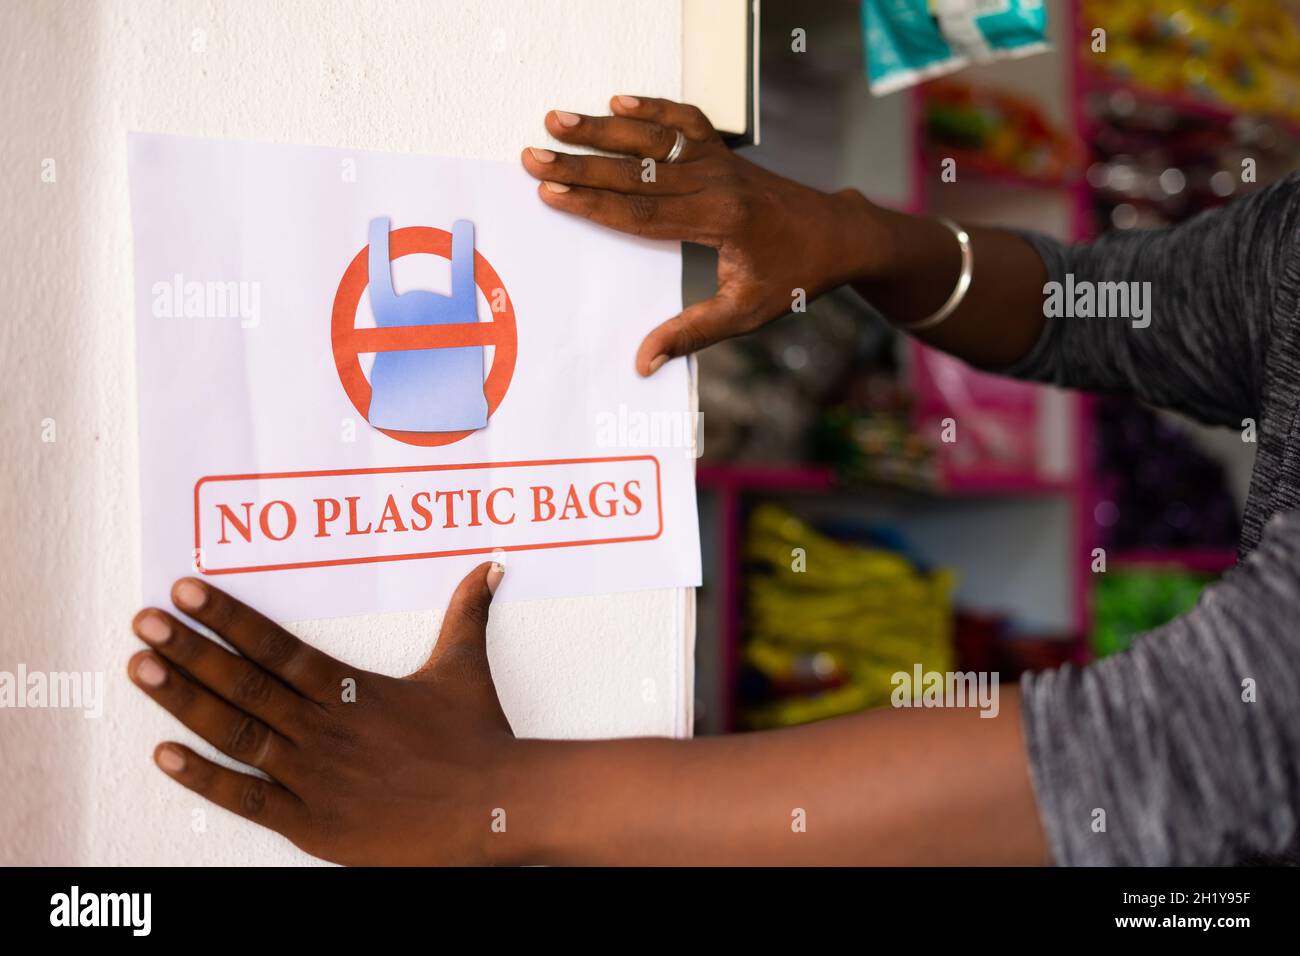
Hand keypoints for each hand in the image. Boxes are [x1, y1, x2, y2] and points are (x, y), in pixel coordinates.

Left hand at [128, 562, 514, 864]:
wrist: (493, 807)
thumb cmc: (477, 738)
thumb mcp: (465, 668)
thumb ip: (465, 614)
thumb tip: (489, 567)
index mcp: (351, 689)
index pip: (276, 646)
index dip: (229, 617)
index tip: (187, 591)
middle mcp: (324, 728)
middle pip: (244, 683)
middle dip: (188, 649)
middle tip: (144, 620)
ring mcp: (314, 777)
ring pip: (237, 733)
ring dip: (184, 701)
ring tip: (142, 667)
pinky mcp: (314, 823)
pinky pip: (248, 799)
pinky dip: (204, 779)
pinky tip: (163, 754)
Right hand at [521, 96, 891, 374]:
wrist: (839, 235)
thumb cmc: (795, 277)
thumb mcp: (747, 313)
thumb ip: (692, 333)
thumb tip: (643, 362)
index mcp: (719, 221)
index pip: (641, 213)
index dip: (592, 204)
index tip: (551, 193)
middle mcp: (716, 183)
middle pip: (635, 171)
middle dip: (580, 163)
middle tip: (533, 155)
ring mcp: (720, 161)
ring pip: (654, 137)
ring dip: (603, 126)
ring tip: (558, 118)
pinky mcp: (725, 152)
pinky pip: (684, 120)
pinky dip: (653, 106)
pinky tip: (619, 99)